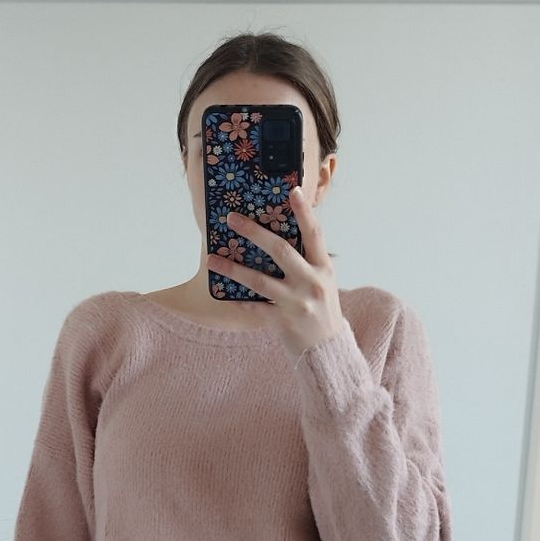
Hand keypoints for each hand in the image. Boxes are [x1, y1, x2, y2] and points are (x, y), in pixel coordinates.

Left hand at [205, 186, 344, 363]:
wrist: (327, 350)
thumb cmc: (321, 310)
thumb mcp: (323, 282)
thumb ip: (307, 261)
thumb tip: (276, 238)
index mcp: (324, 268)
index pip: (315, 234)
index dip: (304, 212)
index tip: (292, 191)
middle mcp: (312, 283)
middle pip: (280, 250)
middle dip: (254, 232)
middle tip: (232, 219)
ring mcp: (297, 304)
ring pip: (260, 281)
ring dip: (233, 268)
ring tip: (211, 259)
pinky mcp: (283, 322)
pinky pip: (254, 309)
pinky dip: (237, 301)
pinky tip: (220, 293)